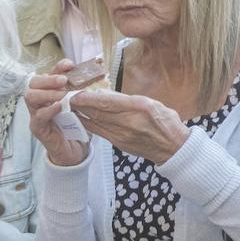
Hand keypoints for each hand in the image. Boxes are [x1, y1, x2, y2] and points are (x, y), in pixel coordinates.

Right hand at [24, 60, 88, 166]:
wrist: (74, 151)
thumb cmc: (75, 126)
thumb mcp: (78, 105)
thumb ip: (78, 92)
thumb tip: (90, 75)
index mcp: (48, 93)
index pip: (47, 74)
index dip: (57, 68)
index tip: (70, 65)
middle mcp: (39, 102)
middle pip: (33, 83)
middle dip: (49, 79)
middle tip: (64, 80)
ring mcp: (36, 115)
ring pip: (30, 97)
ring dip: (47, 93)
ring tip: (62, 93)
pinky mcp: (38, 128)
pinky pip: (38, 116)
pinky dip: (48, 110)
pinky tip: (59, 106)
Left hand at [71, 91, 189, 163]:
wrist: (173, 148)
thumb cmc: (166, 122)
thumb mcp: (151, 103)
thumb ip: (128, 99)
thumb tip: (106, 95)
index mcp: (139, 108)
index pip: (108, 102)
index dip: (88, 98)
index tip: (76, 92)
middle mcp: (128, 122)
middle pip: (98, 112)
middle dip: (80, 105)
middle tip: (66, 97)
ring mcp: (122, 135)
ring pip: (95, 123)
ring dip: (80, 114)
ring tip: (68, 106)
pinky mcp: (118, 143)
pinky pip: (99, 132)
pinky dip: (87, 124)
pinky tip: (79, 118)